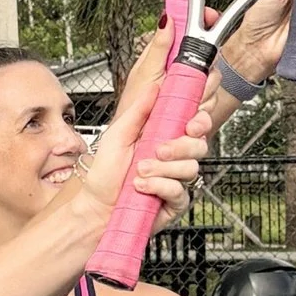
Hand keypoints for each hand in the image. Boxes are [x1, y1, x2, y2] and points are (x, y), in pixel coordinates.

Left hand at [80, 29, 211, 216]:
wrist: (95, 208)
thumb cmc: (104, 174)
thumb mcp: (117, 134)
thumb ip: (138, 110)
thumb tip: (155, 87)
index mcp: (163, 134)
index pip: (193, 120)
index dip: (200, 116)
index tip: (191, 120)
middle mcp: (173, 155)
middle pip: (200, 143)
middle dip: (181, 145)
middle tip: (159, 149)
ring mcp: (176, 178)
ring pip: (191, 167)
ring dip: (163, 169)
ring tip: (140, 171)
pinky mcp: (176, 201)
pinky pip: (181, 191)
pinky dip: (160, 187)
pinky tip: (142, 187)